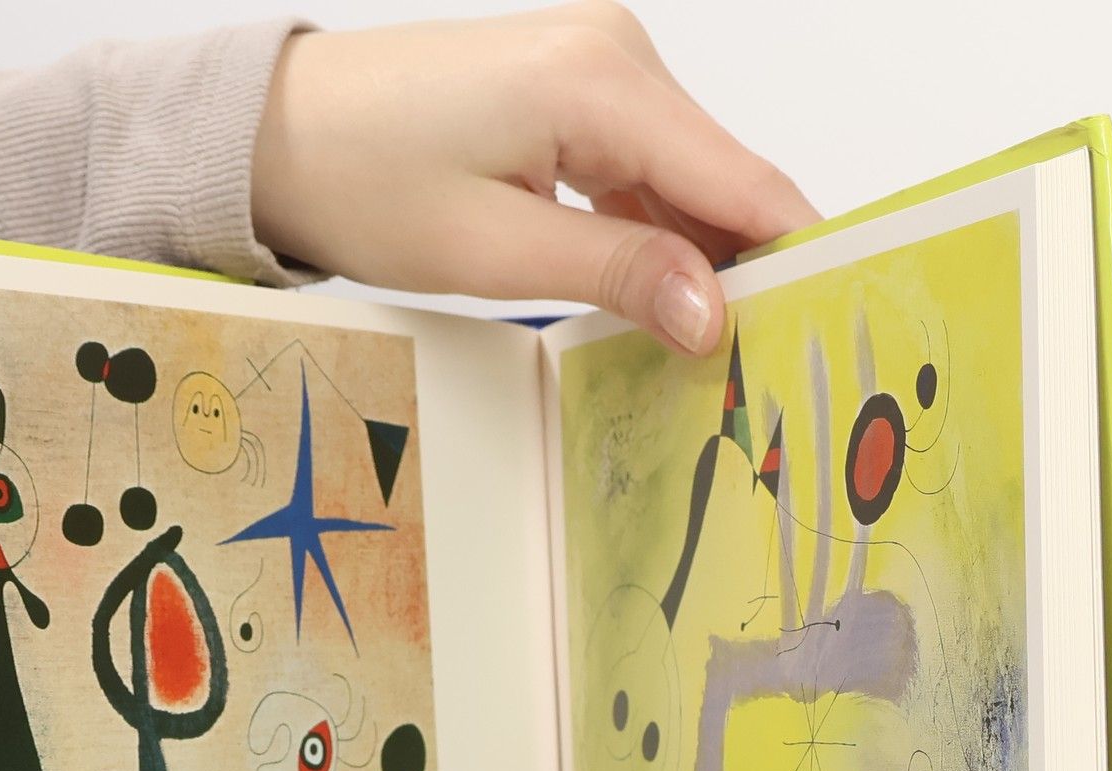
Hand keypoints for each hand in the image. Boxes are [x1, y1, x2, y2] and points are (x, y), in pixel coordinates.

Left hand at [251, 2, 817, 355]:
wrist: (276, 134)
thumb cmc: (360, 179)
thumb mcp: (492, 250)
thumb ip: (617, 274)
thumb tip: (713, 315)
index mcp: (601, 82)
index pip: (741, 181)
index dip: (795, 258)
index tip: (835, 329)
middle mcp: (615, 57)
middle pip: (724, 181)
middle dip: (751, 271)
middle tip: (774, 373)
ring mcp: (597, 70)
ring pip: (688, 182)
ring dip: (703, 262)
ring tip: (723, 356)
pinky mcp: (574, 95)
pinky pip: (645, 172)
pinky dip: (659, 236)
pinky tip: (662, 303)